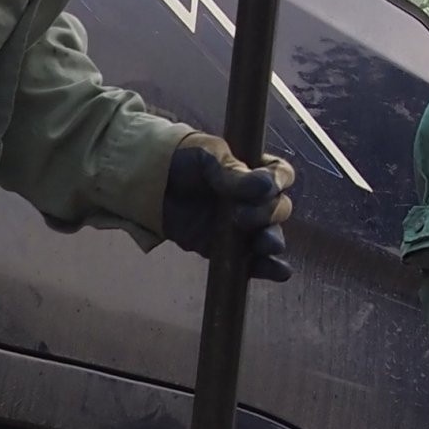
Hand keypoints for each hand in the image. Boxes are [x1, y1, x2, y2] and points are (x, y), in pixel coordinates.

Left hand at [162, 134, 297, 281]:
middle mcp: (254, 200)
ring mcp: (242, 227)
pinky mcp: (227, 250)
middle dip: (266, 214)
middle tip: (241, 217)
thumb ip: (233, 172)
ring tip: (265, 244)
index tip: (267, 187)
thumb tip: (264, 186)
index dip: (279, 182)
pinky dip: (268, 268)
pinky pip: (252, 261)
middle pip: (278, 208)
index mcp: (255, 169)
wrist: (147, 184)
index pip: (281, 176)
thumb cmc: (182, 160)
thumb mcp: (207, 157)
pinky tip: (279, 271)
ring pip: (270, 235)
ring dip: (272, 241)